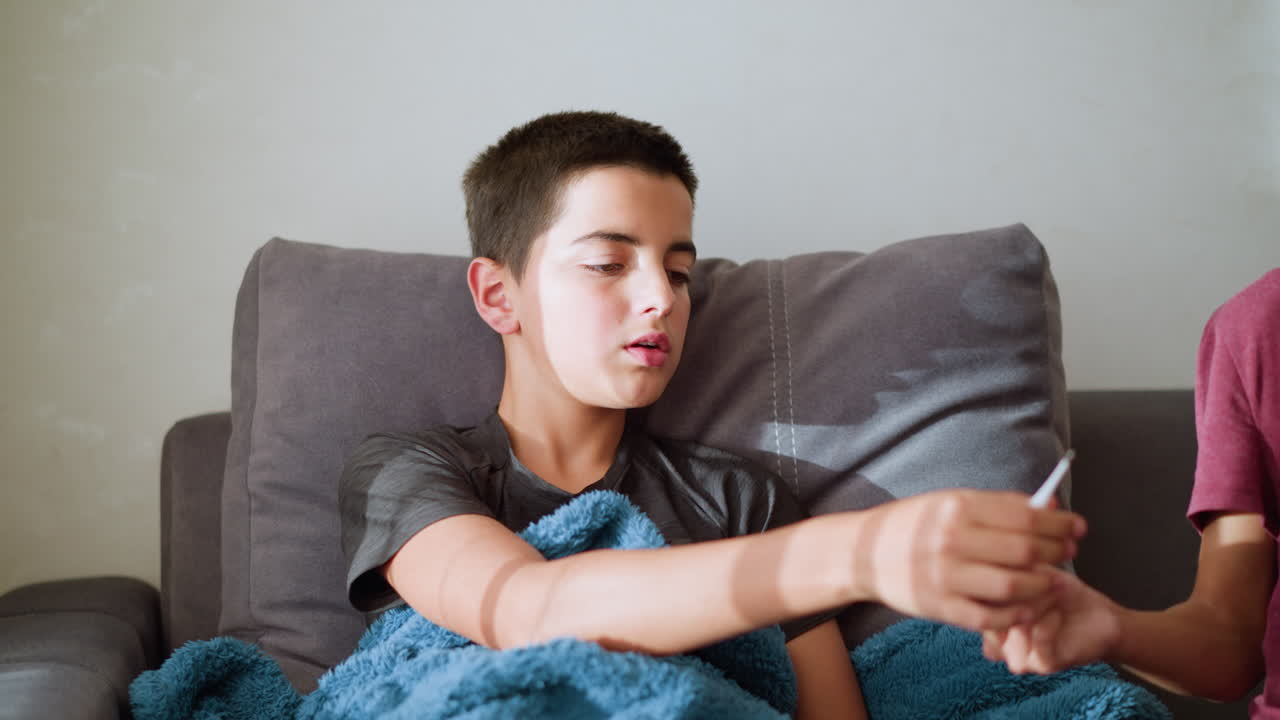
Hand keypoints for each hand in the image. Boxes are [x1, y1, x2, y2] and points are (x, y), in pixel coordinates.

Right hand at [857, 490, 1084, 631]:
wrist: (862, 551)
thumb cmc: (912, 524)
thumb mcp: (948, 502)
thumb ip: (996, 506)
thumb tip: (1048, 508)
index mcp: (956, 508)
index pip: (1025, 517)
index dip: (1059, 525)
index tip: (1077, 528)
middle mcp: (951, 541)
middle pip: (1025, 551)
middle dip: (1057, 552)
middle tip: (1070, 552)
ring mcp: (945, 577)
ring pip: (1014, 587)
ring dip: (1044, 585)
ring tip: (1055, 581)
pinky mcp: (940, 607)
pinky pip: (991, 617)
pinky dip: (1017, 614)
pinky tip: (1030, 606)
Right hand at [982, 566, 1121, 673]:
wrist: (1100, 617)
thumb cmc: (1061, 595)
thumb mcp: (1028, 573)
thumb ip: (1005, 570)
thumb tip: (986, 559)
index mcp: (988, 619)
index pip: (975, 599)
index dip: (996, 577)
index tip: (1019, 565)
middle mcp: (997, 642)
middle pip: (993, 610)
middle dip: (1020, 587)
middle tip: (1041, 578)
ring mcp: (1018, 656)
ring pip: (1016, 624)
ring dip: (1038, 602)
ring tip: (1052, 593)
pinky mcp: (1042, 664)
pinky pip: (1038, 638)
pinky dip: (1050, 619)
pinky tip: (1057, 613)